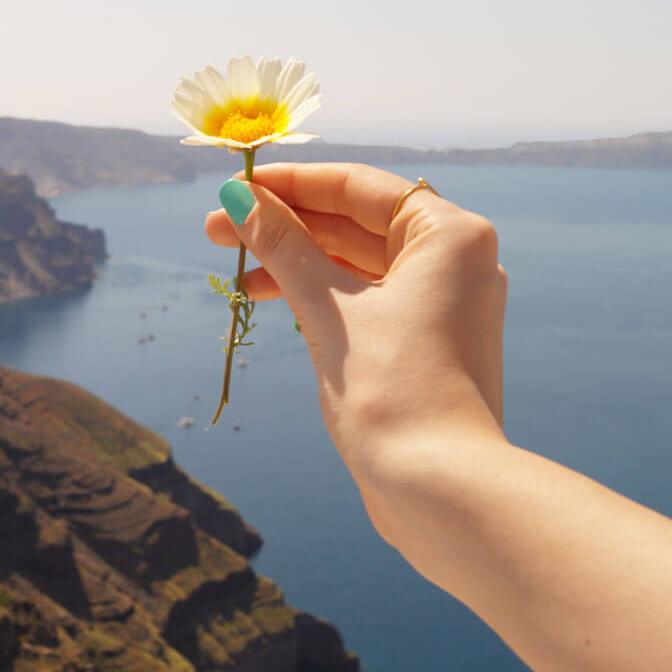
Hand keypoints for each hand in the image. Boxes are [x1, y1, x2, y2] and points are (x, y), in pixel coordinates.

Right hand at [205, 162, 506, 478]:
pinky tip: (271, 298)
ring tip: (234, 270)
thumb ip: (282, 246)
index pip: (358, 187)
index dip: (291, 184)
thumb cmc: (391, 389)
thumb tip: (238, 200)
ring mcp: (442, 306)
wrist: (438, 488)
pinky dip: (318, 295)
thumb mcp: (327, 307)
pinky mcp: (424, 345)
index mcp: (449, 235)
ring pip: (355, 264)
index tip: (235, 187)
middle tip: (216, 229)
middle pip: (355, 223)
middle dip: (285, 225)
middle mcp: (455, 262)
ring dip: (294, 263)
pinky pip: (364, 300)